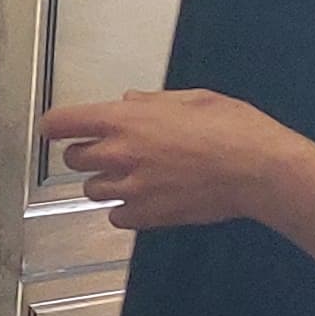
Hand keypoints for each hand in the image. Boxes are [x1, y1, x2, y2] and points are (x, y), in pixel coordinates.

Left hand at [39, 89, 314, 230]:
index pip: (62, 123)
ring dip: (104, 183)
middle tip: (108, 152)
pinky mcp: (149, 215)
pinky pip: (116, 217)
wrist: (260, 170)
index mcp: (127, 119)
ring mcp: (133, 187)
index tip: (54, 130)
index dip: (54, 126)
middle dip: (85, 154)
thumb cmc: (234, 129)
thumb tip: (130, 100)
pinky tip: (145, 200)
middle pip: (72, 159)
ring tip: (133, 177)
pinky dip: (125, 210)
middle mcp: (121, 153)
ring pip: (92, 190)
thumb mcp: (193, 98)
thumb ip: (153, 101)